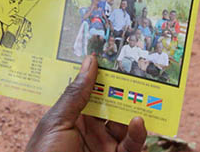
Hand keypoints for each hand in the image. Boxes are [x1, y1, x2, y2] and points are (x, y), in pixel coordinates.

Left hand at [25, 55, 146, 151]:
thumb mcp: (57, 120)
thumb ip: (76, 93)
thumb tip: (90, 61)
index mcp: (72, 114)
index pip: (91, 90)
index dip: (102, 74)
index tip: (115, 57)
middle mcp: (90, 127)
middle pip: (111, 104)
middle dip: (123, 89)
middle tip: (138, 71)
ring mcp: (104, 144)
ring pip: (125, 123)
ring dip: (134, 109)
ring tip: (142, 96)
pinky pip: (131, 145)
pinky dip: (138, 134)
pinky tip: (138, 122)